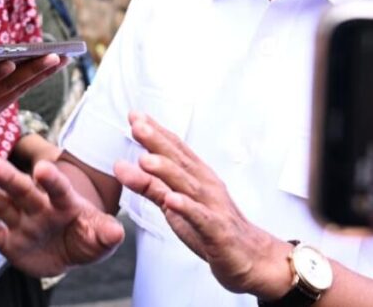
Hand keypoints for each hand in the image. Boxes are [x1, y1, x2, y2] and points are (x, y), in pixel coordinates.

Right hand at [0, 156, 124, 276]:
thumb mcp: (101, 238)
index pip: (58, 189)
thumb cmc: (87, 238)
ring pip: (3, 204)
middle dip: (9, 178)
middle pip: (24, 190)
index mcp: (65, 203)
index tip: (44, 167)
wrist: (69, 252)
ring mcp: (22, 221)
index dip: (52, 180)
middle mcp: (40, 207)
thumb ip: (105, 234)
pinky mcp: (8, 239)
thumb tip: (116, 232)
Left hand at [113, 112, 291, 299]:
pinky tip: (172, 200)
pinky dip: (186, 208)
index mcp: (197, 176)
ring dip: (167, 171)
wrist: (251, 257)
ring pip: (188, 185)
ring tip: (145, 159)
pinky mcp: (217, 231)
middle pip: (180, 160)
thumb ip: (149, 185)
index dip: (155, 131)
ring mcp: (213, 206)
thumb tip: (120, 166)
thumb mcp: (175, 205)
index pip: (175, 149)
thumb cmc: (212, 227)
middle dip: (158, 142)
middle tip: (137, 125)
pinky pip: (201, 218)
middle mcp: (206, 185)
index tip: (134, 115)